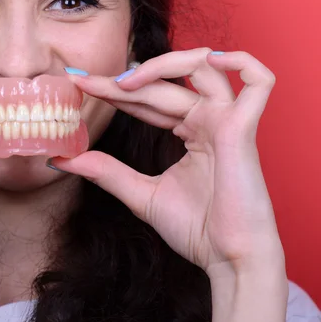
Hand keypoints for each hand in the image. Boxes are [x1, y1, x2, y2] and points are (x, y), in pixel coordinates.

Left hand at [50, 48, 284, 277]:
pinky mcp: (243, 128)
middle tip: (83, 82)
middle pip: (162, 84)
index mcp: (190, 130)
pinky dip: (241, 61)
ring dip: (161, 65)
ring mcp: (227, 119)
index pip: (147, 98)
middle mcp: (209, 118)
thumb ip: (105, 171)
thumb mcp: (139, 193)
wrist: (228, 261)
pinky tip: (210, 60)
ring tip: (123, 83)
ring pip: (200, 67)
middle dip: (119, 81)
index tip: (79, 84)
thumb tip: (63, 159)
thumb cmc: (195, 229)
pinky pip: (258, 81)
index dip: (113, 89)